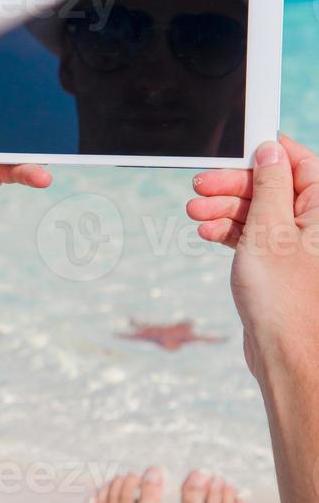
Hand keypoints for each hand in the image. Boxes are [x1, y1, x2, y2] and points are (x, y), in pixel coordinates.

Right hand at [187, 136, 318, 378]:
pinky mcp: (278, 264)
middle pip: (271, 186)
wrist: (286, 354)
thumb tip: (270, 150)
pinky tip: (207, 232)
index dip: (264, 152)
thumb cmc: (285, 297)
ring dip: (224, 209)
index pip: (297, 162)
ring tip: (195, 212)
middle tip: (200, 185)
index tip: (234, 148)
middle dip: (233, 185)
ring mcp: (296, 245)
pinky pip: (252, 236)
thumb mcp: (270, 230)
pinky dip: (229, 231)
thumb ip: (270, 185)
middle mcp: (314, 223)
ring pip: (257, 211)